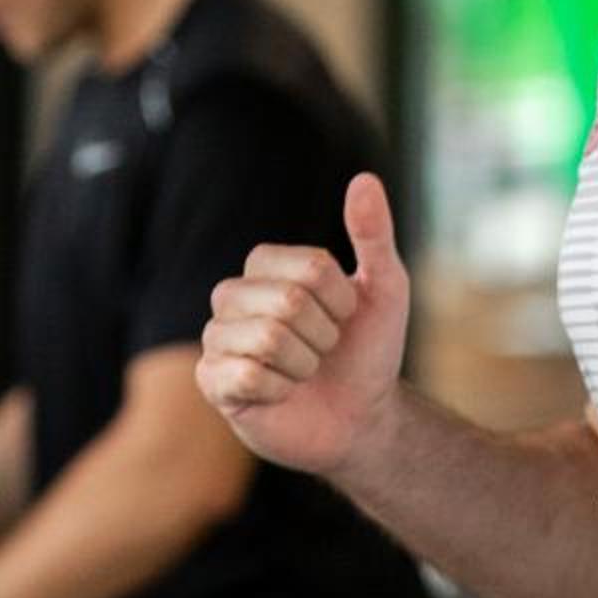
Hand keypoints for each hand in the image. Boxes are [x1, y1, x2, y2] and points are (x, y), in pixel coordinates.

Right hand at [198, 172, 410, 479]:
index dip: (341, 301)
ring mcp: (217, 339)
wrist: (361, 418)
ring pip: (268, 340)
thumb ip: (373, 233)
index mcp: (265, 266)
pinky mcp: (213, 382)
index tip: (344, 317)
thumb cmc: (367, 351)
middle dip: (324, 335)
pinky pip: (247, 376)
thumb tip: (365, 179)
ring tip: (303, 372)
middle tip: (323, 351)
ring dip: (304, 365)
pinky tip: (281, 394)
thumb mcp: (385, 288)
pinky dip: (280, 390)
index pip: (310, 269)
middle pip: (288, 302)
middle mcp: (232, 297)